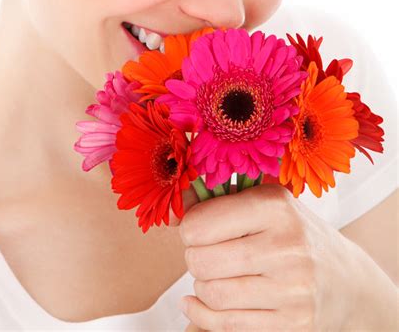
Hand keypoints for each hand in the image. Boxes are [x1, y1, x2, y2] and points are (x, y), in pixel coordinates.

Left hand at [169, 182, 358, 330]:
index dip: (189, 228)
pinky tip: (201, 302)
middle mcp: (286, 246)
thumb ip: (215, 199)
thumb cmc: (293, 233)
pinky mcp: (292, 323)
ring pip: (211, 295)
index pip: (200, 224)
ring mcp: (291, 289)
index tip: (197, 228)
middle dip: (194, 258)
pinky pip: (226, 325)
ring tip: (216, 273)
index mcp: (275, 206)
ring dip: (202, 286)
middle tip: (207, 252)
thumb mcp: (263, 201)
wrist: (346, 279)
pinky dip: (203, 314)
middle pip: (201, 262)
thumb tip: (172, 209)